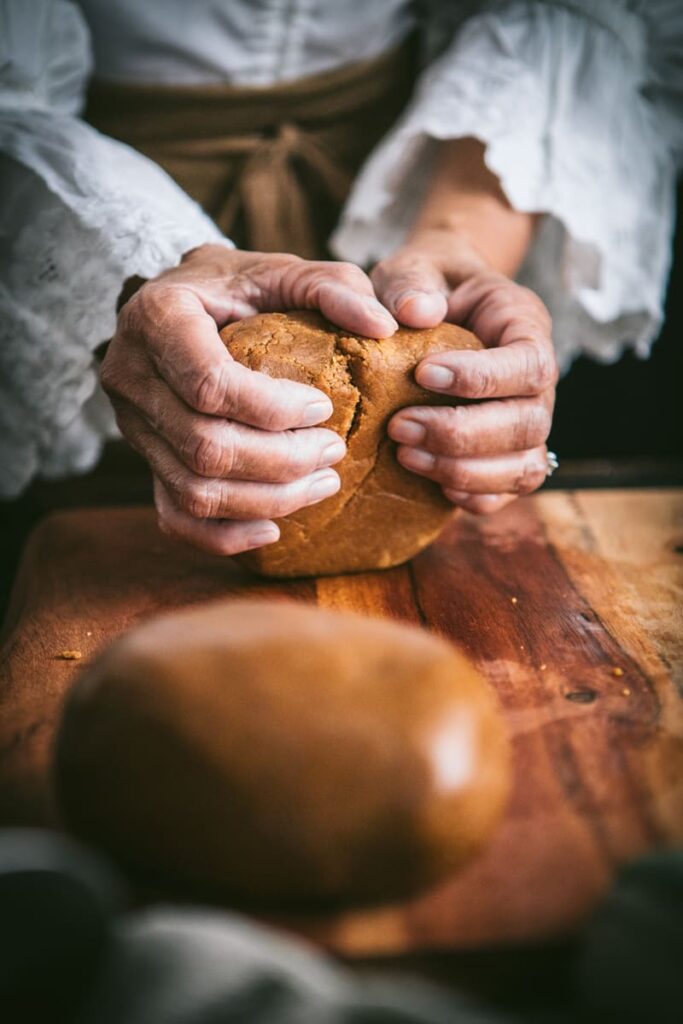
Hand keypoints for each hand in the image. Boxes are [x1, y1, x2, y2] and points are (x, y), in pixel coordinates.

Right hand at [101, 244, 396, 553]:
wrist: (181, 303)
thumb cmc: (238, 285)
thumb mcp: (282, 269)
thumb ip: (334, 287)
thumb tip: (384, 326)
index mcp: (157, 317)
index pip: (210, 385)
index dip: (274, 408)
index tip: (324, 406)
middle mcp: (131, 376)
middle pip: (205, 447)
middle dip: (282, 460)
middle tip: (335, 450)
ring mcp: (132, 426)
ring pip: (195, 491)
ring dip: (267, 499)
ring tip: (323, 483)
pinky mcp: (145, 460)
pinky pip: (175, 516)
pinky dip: (225, 535)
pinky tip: (273, 528)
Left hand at [372, 229, 556, 513]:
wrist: (438, 306)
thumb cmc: (426, 286)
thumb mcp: (414, 268)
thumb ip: (412, 282)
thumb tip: (418, 312)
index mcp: (526, 325)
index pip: (529, 363)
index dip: (482, 378)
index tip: (422, 375)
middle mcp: (539, 382)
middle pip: (529, 424)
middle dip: (462, 433)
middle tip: (398, 426)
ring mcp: (529, 423)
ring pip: (524, 467)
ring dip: (464, 471)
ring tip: (405, 454)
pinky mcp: (509, 456)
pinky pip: (509, 490)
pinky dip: (475, 496)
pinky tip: (431, 482)